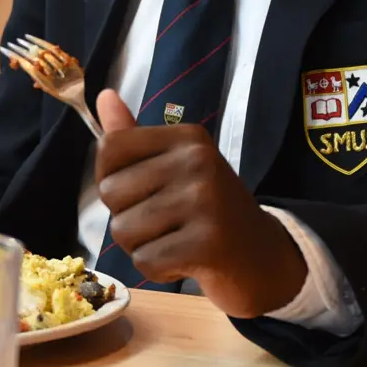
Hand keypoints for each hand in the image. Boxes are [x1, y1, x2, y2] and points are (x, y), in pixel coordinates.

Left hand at [92, 88, 304, 316]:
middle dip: (127, 217)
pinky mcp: (207, 244)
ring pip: (123, 231)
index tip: (143, 191)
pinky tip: (186, 261)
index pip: (111, 148)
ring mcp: (205, 202)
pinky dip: (158, 270)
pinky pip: (145, 261)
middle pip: (111, 193)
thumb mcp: (176, 166)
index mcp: (188, 138)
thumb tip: (104, 96)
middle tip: (168, 222)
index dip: (111, 178)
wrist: (262, 257)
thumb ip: (134, 138)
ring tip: (177, 241)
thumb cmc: (210, 210)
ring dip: (142, 246)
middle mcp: (198, 161)